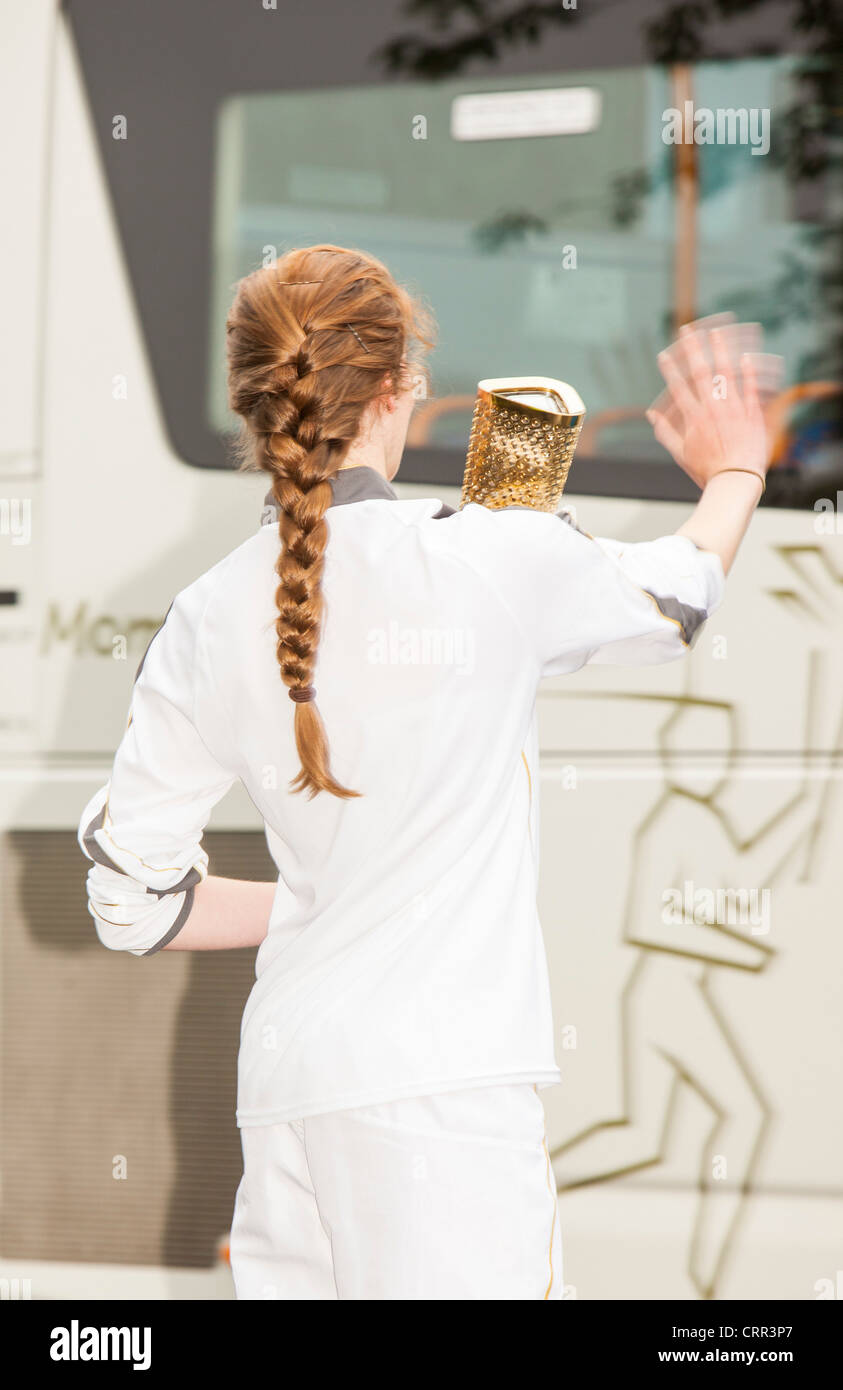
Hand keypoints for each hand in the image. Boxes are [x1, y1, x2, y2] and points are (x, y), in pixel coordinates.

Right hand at [647, 323, 772, 490]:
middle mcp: (713, 407)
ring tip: (716, 332)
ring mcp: (734, 407)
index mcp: (694, 417)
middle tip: (687, 329)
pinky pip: (750, 386)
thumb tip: (651, 416)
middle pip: (700, 371)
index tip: (663, 354)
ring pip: (726, 372)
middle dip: (692, 348)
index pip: (678, 386)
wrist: (735, 479)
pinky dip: (747, 371)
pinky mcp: (752, 412)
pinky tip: (744, 356)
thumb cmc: (707, 470)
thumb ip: (665, 433)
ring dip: (719, 350)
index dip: (669, 369)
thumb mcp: (680, 454)